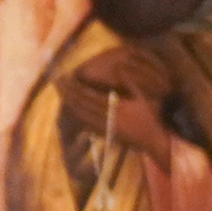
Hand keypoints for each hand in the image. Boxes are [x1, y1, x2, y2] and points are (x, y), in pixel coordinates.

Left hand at [64, 48, 179, 159]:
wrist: (155, 143)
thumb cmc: (151, 119)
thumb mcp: (144, 98)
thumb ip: (132, 83)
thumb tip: (120, 67)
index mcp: (116, 108)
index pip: (90, 96)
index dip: (76, 88)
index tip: (66, 78)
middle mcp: (109, 119)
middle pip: (82, 105)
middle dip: (68, 93)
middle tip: (56, 82)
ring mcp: (106, 128)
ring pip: (82, 115)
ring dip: (70, 104)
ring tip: (61, 93)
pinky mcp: (107, 135)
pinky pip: (87, 125)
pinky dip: (78, 116)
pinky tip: (72, 109)